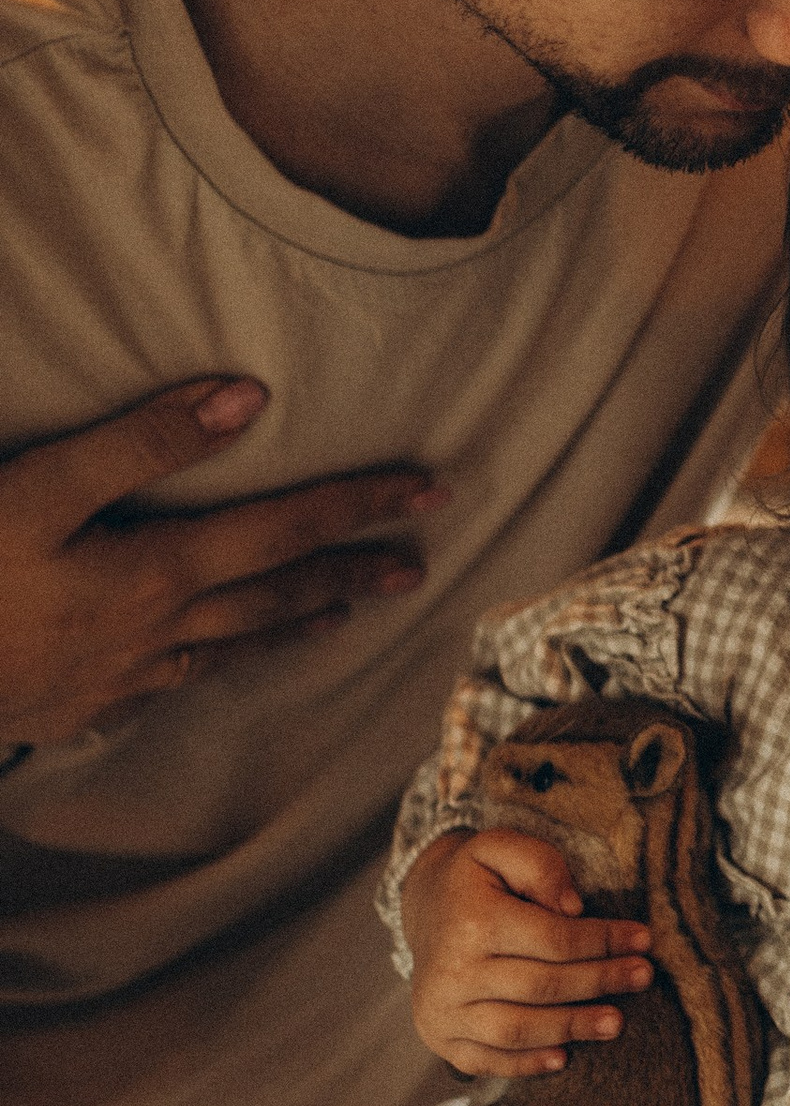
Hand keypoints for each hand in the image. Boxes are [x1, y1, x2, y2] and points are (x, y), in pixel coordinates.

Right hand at [0, 378, 441, 746]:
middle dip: (350, 573)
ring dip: (292, 627)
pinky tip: (208, 670)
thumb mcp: (41, 487)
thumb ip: (143, 441)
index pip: (286, 528)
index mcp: (158, 570)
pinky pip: (172, 688)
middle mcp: (159, 631)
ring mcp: (122, 679)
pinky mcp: (81, 708)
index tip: (431, 490)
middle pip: (275, 596)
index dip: (361, 505)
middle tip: (420, 564)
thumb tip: (249, 397)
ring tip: (342, 616)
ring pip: (233, 649)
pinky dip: (211, 672)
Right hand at [403, 829, 654, 1077]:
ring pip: (518, 1030)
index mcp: (471, 922)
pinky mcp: (439, 1036)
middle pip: (542, 986)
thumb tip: (574, 908)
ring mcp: (442, 1010)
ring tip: (616, 1022)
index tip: (643, 940)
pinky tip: (564, 1056)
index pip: (554, 940)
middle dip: (599, 982)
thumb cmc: (475, 879)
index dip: (603, 941)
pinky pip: (486, 1060)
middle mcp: (451, 971)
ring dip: (572, 1028)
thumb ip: (540, 866)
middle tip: (642, 977)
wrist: (424, 908)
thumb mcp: (499, 847)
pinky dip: (526, 1064)